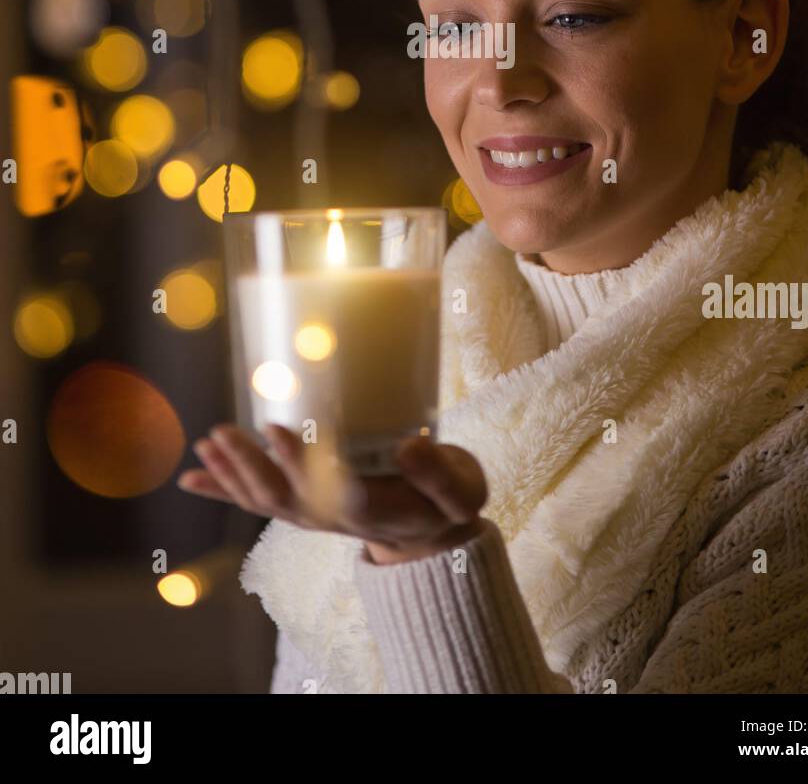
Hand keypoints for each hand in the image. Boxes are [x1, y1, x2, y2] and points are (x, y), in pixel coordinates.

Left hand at [177, 424, 488, 564]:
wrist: (433, 534)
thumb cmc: (448, 502)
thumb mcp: (462, 490)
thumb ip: (438, 472)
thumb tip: (409, 446)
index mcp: (373, 508)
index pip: (327, 486)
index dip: (300, 461)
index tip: (278, 429)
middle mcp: (335, 515)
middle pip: (284, 495)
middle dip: (249, 463)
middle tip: (222, 432)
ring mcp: (315, 515)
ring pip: (265, 499)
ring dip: (231, 473)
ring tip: (206, 443)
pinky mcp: (304, 507)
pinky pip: (258, 500)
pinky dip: (222, 489)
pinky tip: (189, 477)